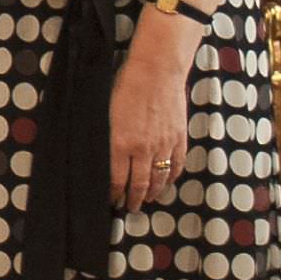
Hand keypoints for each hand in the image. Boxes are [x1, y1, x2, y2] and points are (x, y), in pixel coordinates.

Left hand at [108, 44, 190, 213]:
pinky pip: (176, 165)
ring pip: (159, 178)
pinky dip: (171, 178)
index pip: (116, 179)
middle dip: (133, 199)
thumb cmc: (125, 86)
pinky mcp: (178, 138)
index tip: (111, 200)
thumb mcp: (105, 112)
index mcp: (120, 143)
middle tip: (129, 208)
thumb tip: (101, 156)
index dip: (114, 193)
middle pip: (139, 184)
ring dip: (153, 193)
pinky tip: (166, 184)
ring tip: (147, 201)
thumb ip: (105, 137)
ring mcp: (163, 144)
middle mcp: (142, 149)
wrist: (156, 71)